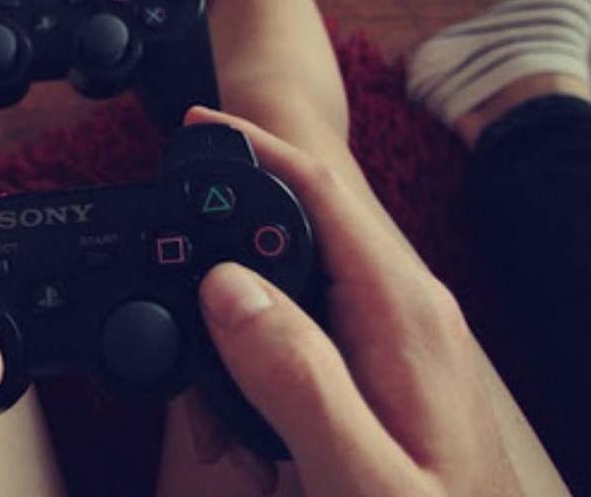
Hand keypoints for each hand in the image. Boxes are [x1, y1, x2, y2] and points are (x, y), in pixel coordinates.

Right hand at [181, 107, 524, 496]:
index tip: (196, 128)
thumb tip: (228, 288)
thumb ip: (296, 379)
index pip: (322, 194)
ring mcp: (391, 335)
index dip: (257, 150)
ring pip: (288, 293)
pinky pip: (300, 338)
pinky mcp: (376, 364)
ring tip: (225, 442)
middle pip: (294, 237)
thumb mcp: (361, 477)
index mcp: (401, 311)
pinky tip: (252, 442)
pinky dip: (255, 375)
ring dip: (233, 349)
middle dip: (220, 281)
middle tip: (189, 375)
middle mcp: (401, 307)